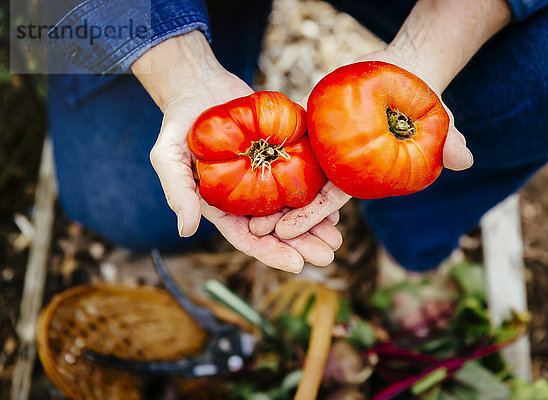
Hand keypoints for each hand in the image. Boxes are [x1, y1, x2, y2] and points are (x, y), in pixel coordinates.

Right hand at [133, 31, 340, 271]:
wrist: (200, 89)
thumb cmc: (179, 124)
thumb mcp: (168, 157)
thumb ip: (178, 192)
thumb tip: (187, 230)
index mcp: (223, 206)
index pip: (248, 237)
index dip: (271, 253)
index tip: (296, 264)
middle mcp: (246, 197)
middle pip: (277, 228)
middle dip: (302, 244)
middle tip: (327, 256)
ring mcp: (265, 177)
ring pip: (294, 208)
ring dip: (316, 224)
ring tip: (337, 237)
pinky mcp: (280, 156)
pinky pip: (302, 179)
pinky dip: (318, 194)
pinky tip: (336, 205)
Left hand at [249, 46, 473, 239]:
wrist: (405, 71)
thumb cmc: (422, 97)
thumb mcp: (437, 118)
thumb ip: (448, 139)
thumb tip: (466, 160)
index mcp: (361, 172)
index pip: (332, 199)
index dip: (311, 216)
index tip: (286, 233)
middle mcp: (340, 164)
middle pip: (307, 195)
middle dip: (284, 218)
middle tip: (252, 232)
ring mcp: (325, 147)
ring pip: (292, 174)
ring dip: (269, 194)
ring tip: (242, 214)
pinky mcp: (314, 127)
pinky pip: (288, 143)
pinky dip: (270, 156)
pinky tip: (244, 169)